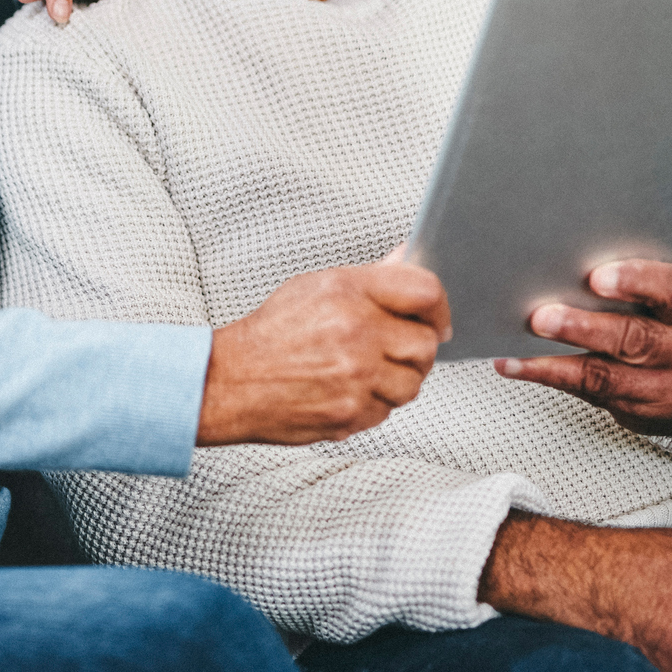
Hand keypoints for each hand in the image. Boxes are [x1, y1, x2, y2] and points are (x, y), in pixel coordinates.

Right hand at [196, 259, 449, 445]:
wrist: (231, 381)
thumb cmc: (271, 334)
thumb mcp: (317, 287)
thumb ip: (371, 277)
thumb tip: (407, 257)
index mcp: (348, 292)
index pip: (425, 292)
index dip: (439, 308)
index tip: (436, 319)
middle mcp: (356, 333)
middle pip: (426, 344)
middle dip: (416, 349)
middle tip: (392, 348)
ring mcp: (355, 377)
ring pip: (413, 383)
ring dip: (396, 380)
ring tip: (363, 371)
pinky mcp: (351, 414)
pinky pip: (388, 411)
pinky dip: (373, 404)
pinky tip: (347, 390)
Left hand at [495, 260, 671, 435]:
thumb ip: (643, 282)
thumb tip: (573, 258)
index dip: (636, 282)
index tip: (596, 277)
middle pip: (635, 340)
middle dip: (583, 327)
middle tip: (541, 316)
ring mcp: (667, 390)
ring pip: (606, 376)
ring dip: (554, 362)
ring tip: (516, 349)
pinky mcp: (641, 415)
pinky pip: (590, 396)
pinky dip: (550, 377)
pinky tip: (516, 365)